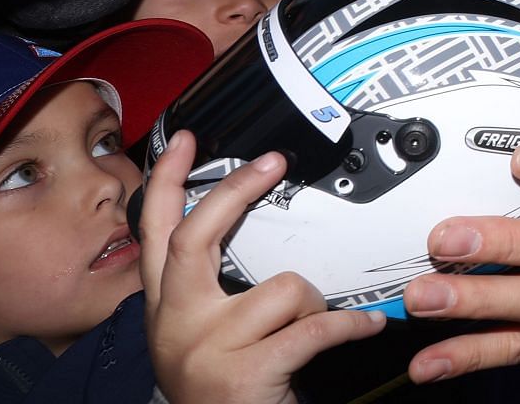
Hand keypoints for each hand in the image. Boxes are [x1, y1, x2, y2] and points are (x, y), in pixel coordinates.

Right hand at [141, 132, 383, 403]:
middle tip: (272, 162)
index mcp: (166, 309)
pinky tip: (365, 326)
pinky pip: (315, 328)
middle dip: (235, 191)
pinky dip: (349, 324)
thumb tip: (241, 224)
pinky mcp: (245, 372)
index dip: (165, 181)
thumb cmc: (227, 391)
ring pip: (282, 287)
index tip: (188, 140)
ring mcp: (206, 348)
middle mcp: (177, 324)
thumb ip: (210, 288)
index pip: (154, 233)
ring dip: (315, 301)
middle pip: (194, 236)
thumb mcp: (201, 337)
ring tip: (322, 319)